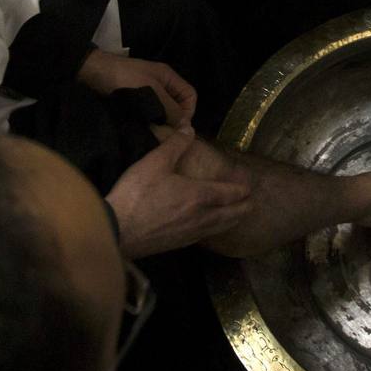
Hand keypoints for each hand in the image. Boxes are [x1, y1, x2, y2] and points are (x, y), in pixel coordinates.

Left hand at [77, 48, 196, 127]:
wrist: (93, 74)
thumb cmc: (124, 79)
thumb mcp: (151, 91)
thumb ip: (169, 107)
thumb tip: (184, 125)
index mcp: (168, 77)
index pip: (190, 96)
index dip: (189, 111)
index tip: (178, 126)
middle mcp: (161, 85)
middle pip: (178, 105)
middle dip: (174, 118)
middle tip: (164, 132)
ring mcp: (148, 94)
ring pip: (163, 111)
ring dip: (160, 122)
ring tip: (153, 132)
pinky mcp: (135, 102)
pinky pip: (149, 114)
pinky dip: (149, 121)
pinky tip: (143, 128)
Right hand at [105, 127, 252, 257]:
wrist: (118, 231)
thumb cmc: (137, 194)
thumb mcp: (155, 161)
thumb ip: (175, 144)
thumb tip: (189, 126)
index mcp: (198, 195)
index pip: (227, 193)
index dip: (240, 190)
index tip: (250, 187)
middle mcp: (200, 216)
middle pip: (229, 214)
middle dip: (243, 208)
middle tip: (252, 205)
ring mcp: (190, 233)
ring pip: (219, 227)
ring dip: (232, 221)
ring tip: (239, 218)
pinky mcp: (177, 245)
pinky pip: (205, 237)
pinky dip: (215, 231)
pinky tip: (210, 230)